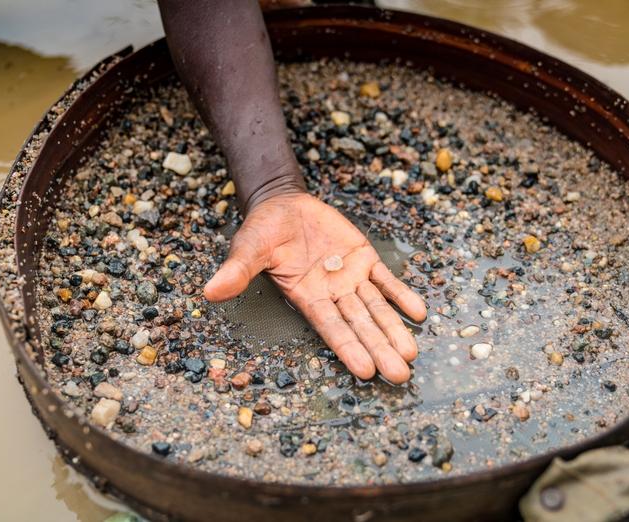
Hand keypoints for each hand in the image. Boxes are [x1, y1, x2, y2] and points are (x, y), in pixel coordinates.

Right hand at [203, 193, 426, 383]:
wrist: (284, 204)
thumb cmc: (263, 230)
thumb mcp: (248, 249)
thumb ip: (237, 272)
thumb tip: (209, 292)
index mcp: (306, 297)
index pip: (331, 328)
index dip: (349, 348)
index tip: (366, 372)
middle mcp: (332, 293)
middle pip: (360, 325)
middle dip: (380, 349)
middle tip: (400, 375)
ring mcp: (350, 277)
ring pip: (377, 307)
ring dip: (394, 329)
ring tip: (412, 354)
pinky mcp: (364, 258)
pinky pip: (386, 279)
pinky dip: (402, 295)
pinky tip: (419, 313)